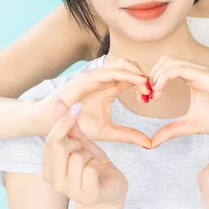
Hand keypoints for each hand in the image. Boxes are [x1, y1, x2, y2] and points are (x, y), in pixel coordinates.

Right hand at [36, 58, 151, 146]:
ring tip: (147, 87)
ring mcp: (97, 76)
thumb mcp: (109, 132)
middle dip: (145, 75)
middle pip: (132, 66)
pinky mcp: (88, 78)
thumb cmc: (77, 125)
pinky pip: (111, 71)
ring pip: (124, 64)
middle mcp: (105, 79)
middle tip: (154, 91)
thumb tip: (150, 144)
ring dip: (138, 73)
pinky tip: (139, 82)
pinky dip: (127, 74)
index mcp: (111, 87)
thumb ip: (129, 135)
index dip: (146, 84)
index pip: (134, 78)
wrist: (54, 124)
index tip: (153, 98)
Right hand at [42, 100, 127, 206]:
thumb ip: (69, 127)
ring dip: (91, 158)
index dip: (64, 122)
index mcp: (48, 171)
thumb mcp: (81, 145)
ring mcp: (70, 192)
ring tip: (94, 166)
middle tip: (87, 153)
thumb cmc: (94, 168)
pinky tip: (99, 175)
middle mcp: (55, 183)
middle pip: (61, 148)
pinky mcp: (88, 197)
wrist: (111, 193)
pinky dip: (99, 168)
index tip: (77, 108)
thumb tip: (57, 102)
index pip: (51, 142)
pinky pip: (91, 170)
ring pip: (78, 158)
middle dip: (79, 144)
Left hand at [148, 56, 208, 147]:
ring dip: (156, 75)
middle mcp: (196, 70)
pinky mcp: (205, 75)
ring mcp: (201, 70)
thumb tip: (152, 142)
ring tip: (152, 93)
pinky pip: (179, 68)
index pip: (166, 68)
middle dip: (151, 75)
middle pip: (165, 61)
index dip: (153, 79)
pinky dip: (164, 76)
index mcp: (192, 77)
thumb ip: (171, 130)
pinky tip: (158, 90)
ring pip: (170, 61)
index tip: (146, 98)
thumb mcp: (189, 125)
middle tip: (146, 94)